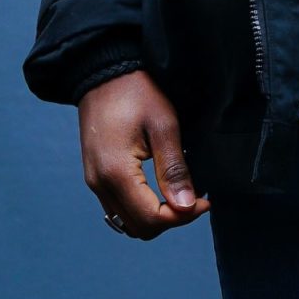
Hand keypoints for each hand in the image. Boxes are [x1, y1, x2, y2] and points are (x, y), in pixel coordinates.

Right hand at [79, 70, 210, 238]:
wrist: (103, 70)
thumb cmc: (136, 91)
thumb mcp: (163, 125)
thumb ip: (173, 169)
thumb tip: (187, 207)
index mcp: (115, 173)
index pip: (151, 218)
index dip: (182, 216)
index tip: (205, 201)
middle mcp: (100, 185)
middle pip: (138, 228)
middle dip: (170, 219)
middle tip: (195, 198)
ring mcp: (94, 182)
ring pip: (127, 222)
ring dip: (155, 216)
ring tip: (179, 193)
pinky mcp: (95, 176)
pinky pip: (118, 208)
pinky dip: (140, 208)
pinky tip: (159, 188)